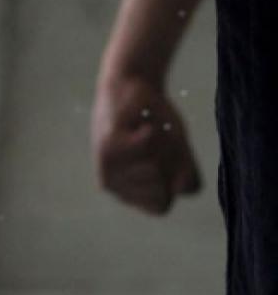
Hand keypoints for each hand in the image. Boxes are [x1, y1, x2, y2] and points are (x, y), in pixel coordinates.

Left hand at [92, 76, 200, 214]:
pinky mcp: (107, 147)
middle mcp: (113, 186)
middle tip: (153, 143)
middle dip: (168, 164)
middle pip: (160, 190)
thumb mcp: (180, 154)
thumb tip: (178, 190)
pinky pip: (148, 145)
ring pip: (156, 170)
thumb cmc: (157, 124)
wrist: (134, 87)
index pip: (160, 207)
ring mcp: (108, 168)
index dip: (171, 184)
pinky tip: (137, 125)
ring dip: (161, 147)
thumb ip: (186, 176)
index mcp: (128, 194)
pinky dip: (151, 131)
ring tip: (145, 133)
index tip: (163, 162)